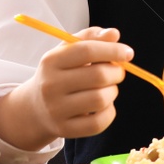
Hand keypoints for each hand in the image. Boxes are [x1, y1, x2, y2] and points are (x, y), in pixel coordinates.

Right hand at [0, 27, 130, 150]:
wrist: (35, 107)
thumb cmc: (60, 73)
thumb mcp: (68, 51)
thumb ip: (91, 37)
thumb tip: (113, 34)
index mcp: (51, 61)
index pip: (87, 50)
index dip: (113, 50)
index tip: (128, 53)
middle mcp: (50, 86)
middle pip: (98, 76)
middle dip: (117, 72)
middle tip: (116, 72)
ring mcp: (56, 110)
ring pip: (101, 99)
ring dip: (113, 91)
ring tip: (107, 88)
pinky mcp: (64, 130)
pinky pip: (99, 122)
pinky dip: (109, 112)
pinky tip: (103, 106)